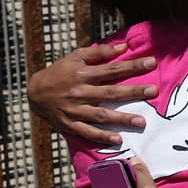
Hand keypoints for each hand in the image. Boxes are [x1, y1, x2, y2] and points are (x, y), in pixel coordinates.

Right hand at [27, 43, 157, 143]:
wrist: (34, 92)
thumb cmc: (60, 72)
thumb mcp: (76, 56)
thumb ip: (100, 52)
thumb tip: (124, 47)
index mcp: (83, 74)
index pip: (112, 69)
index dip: (132, 66)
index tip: (152, 63)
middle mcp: (80, 92)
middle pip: (110, 93)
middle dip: (133, 91)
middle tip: (153, 91)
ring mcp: (75, 110)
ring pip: (101, 115)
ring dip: (121, 119)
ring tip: (141, 121)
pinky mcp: (70, 125)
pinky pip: (87, 132)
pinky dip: (102, 136)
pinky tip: (118, 139)